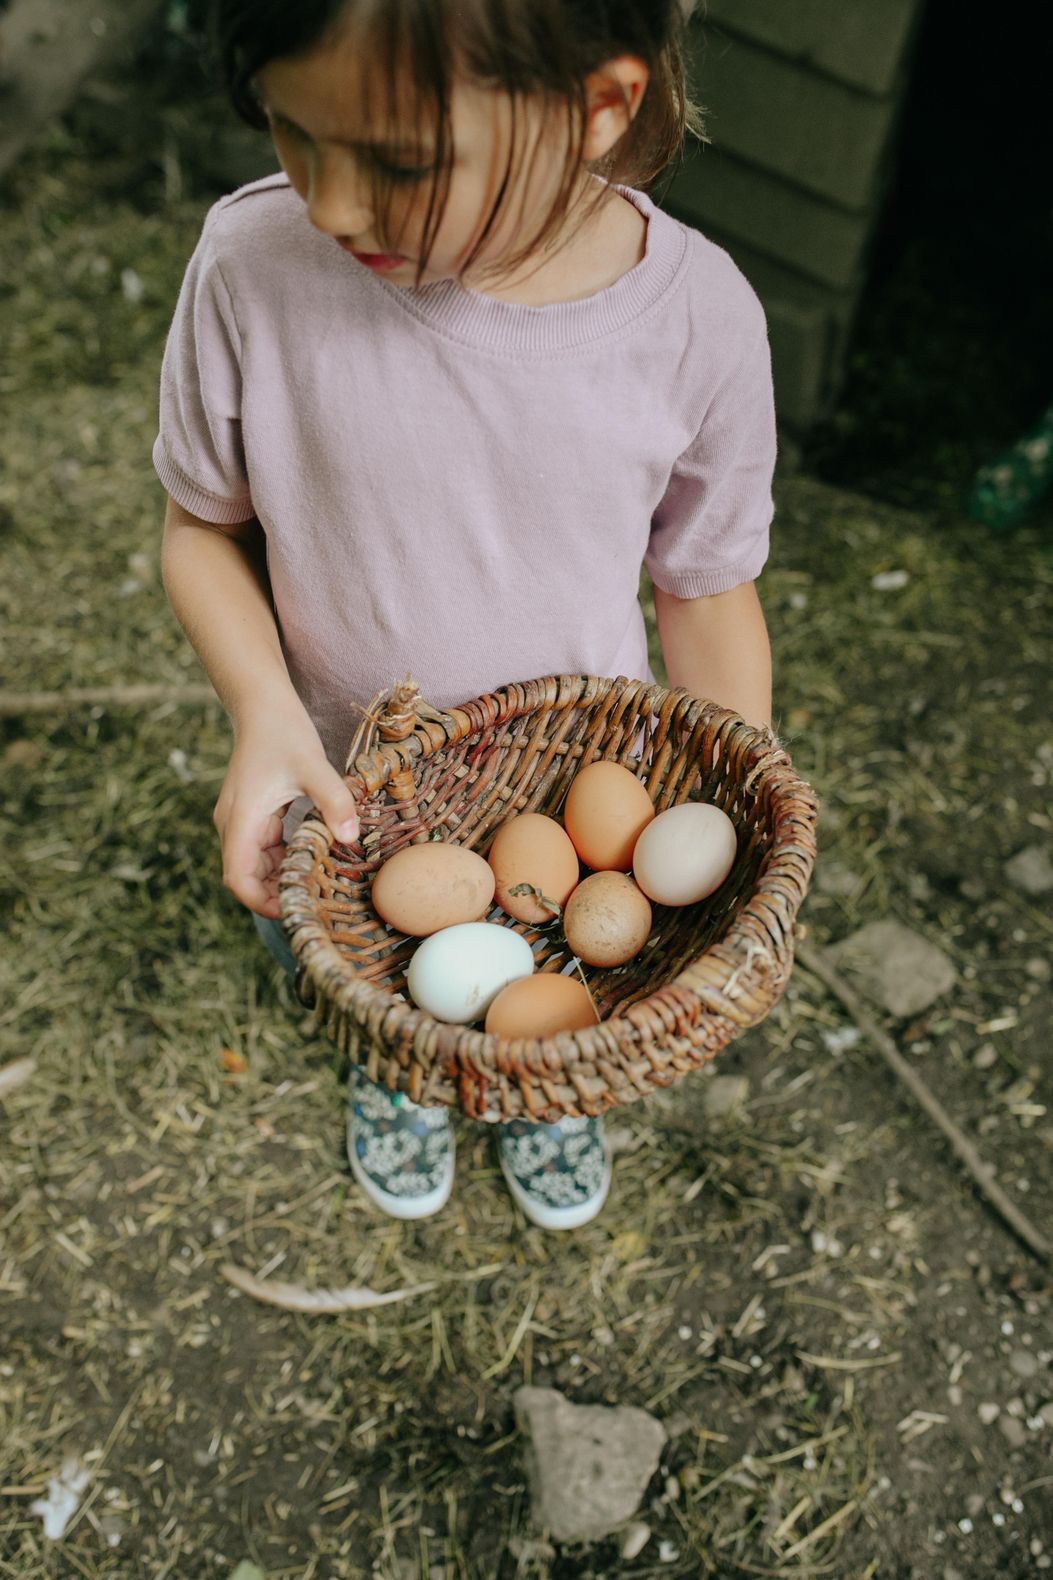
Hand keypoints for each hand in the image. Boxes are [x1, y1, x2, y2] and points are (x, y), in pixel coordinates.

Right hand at [213, 710, 359, 918]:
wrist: (263, 703)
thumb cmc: (283, 731)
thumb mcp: (313, 765)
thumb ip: (333, 800)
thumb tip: (351, 836)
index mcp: (240, 819)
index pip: (238, 878)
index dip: (261, 901)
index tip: (296, 909)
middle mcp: (235, 825)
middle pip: (248, 877)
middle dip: (278, 893)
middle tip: (319, 902)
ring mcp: (243, 820)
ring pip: (258, 865)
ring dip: (285, 875)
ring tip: (323, 883)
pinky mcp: (255, 814)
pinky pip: (268, 848)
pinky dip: (288, 857)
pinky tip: (318, 856)